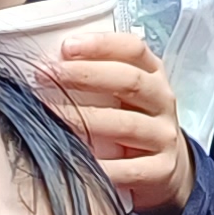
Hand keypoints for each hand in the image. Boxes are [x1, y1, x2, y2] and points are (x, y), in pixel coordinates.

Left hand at [46, 28, 198, 214]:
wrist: (166, 167)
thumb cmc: (131, 121)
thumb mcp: (122, 94)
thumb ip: (95, 76)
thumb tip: (47, 65)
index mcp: (153, 74)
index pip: (133, 49)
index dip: (101, 45)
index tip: (66, 47)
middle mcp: (163, 101)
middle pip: (130, 81)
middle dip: (85, 75)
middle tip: (47, 76)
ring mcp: (164, 136)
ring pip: (127, 124)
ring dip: (85, 119)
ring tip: (52, 115)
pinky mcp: (162, 169)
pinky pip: (131, 169)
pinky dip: (104, 167)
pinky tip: (78, 161)